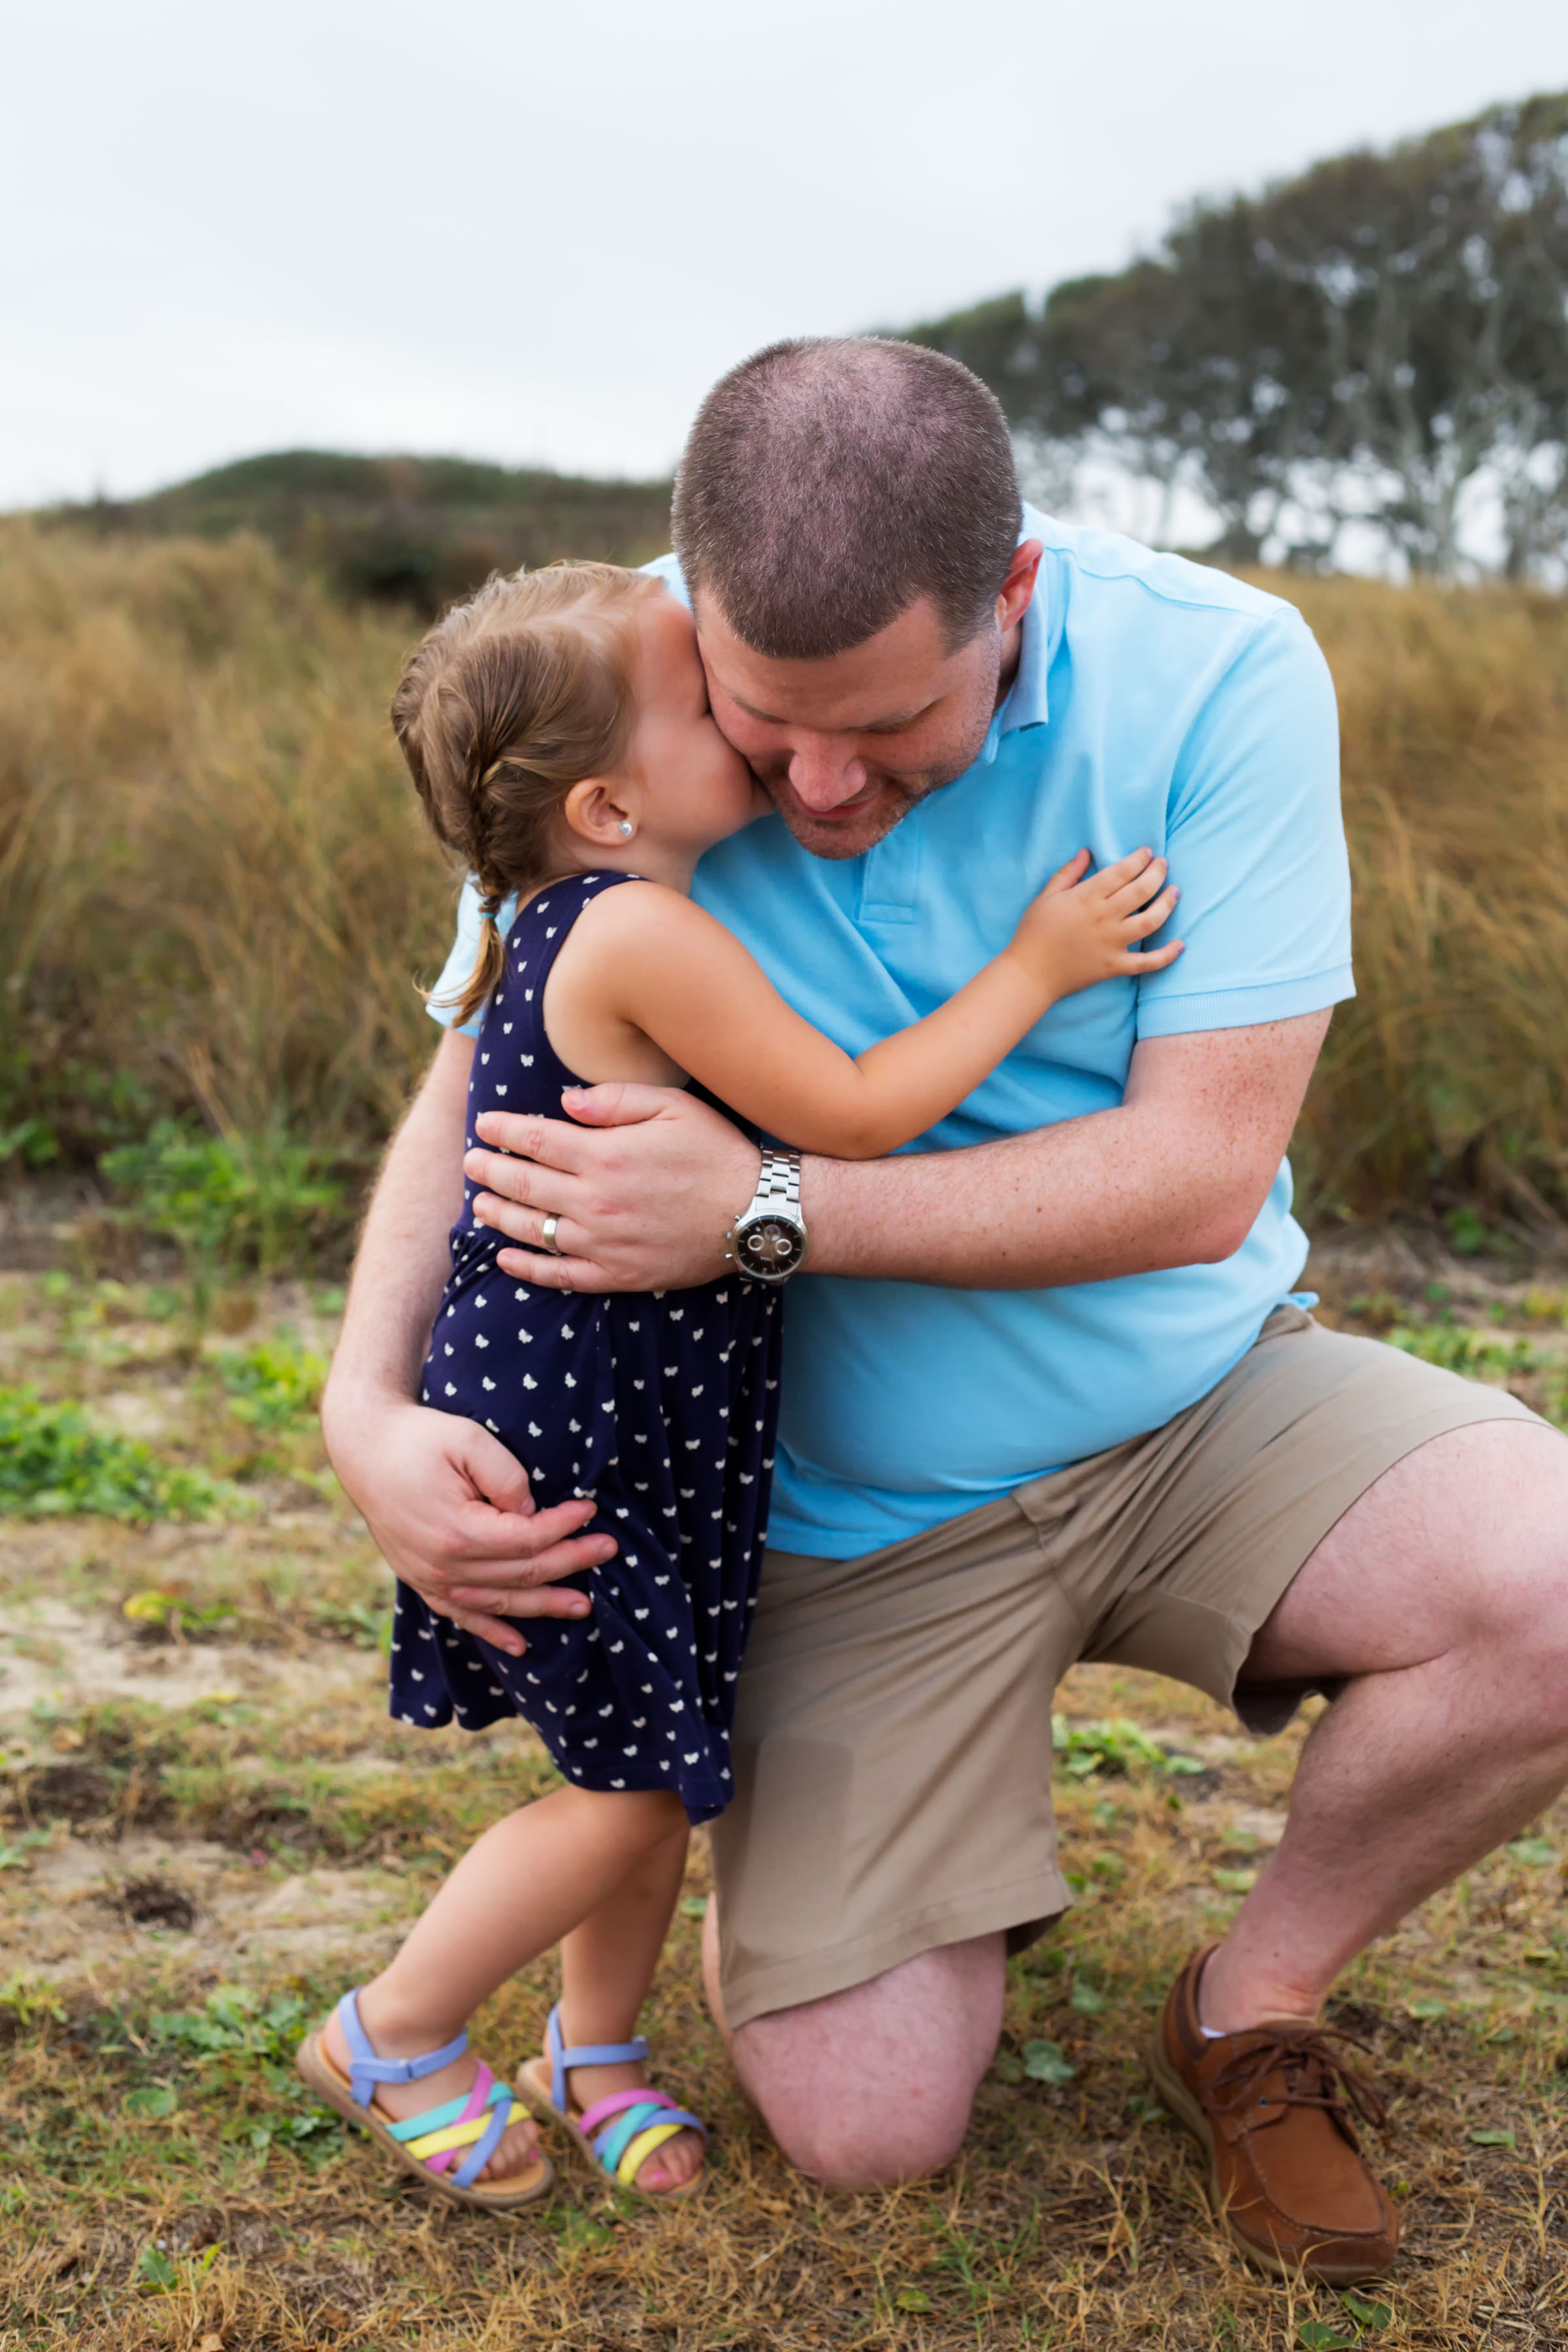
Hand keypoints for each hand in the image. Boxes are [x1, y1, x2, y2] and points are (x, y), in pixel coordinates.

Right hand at [324, 1395, 617, 1652]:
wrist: (365, 1448)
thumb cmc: (419, 1438)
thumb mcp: (468, 1440)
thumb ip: (507, 1476)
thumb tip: (532, 1512)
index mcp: (458, 1532)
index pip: (528, 1540)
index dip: (565, 1525)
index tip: (590, 1508)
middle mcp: (443, 1566)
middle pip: (521, 1574)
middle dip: (570, 1563)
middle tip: (609, 1550)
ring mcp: (430, 1579)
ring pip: (499, 1602)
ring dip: (543, 1606)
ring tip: (583, 1607)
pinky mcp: (421, 1581)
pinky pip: (462, 1616)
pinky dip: (492, 1632)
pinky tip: (520, 1646)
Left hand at [463, 1083, 761, 1294]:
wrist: (757, 1214)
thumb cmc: (717, 1152)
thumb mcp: (672, 1106)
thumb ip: (613, 1100)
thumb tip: (563, 1103)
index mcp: (606, 1155)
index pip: (534, 1140)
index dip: (502, 1131)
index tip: (483, 1124)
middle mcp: (596, 1202)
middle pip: (524, 1185)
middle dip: (490, 1170)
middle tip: (471, 1162)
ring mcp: (603, 1243)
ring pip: (533, 1231)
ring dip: (499, 1216)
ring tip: (480, 1205)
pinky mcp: (618, 1275)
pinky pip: (560, 1276)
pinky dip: (527, 1268)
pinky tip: (506, 1258)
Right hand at [1009, 846, 1182, 997]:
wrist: (1029, 973)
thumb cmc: (1034, 932)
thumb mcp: (1046, 896)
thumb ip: (1069, 872)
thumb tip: (1087, 852)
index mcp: (1087, 897)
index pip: (1122, 871)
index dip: (1139, 859)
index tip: (1148, 852)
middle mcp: (1104, 918)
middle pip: (1142, 890)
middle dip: (1158, 873)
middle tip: (1164, 864)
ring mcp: (1112, 943)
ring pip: (1151, 921)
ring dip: (1167, 904)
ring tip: (1175, 891)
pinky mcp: (1115, 966)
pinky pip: (1147, 963)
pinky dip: (1167, 955)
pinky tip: (1181, 944)